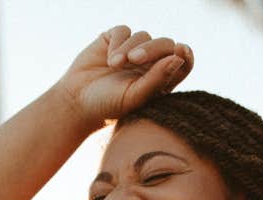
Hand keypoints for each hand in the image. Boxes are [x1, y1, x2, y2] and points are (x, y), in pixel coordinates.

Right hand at [54, 26, 194, 130]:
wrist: (77, 101)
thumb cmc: (109, 106)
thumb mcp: (135, 96)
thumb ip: (158, 78)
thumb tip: (178, 58)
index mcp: (161, 79)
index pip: (182, 63)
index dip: (185, 55)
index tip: (181, 50)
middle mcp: (150, 63)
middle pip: (165, 44)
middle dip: (152, 49)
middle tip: (134, 60)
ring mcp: (132, 50)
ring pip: (143, 36)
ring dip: (129, 48)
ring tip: (115, 65)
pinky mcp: (114, 40)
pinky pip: (124, 31)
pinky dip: (118, 42)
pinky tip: (110, 59)